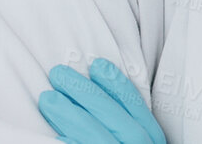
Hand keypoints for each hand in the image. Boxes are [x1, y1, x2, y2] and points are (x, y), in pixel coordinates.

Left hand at [37, 56, 167, 143]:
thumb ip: (125, 125)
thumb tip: (93, 93)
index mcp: (154, 143)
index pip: (136, 110)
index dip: (116, 86)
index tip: (97, 64)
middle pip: (115, 121)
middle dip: (86, 95)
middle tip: (59, 74)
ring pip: (95, 140)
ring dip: (70, 116)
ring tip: (48, 99)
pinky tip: (50, 137)